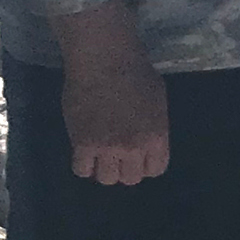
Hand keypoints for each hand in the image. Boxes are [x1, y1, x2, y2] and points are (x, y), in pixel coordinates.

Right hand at [51, 0, 169, 184]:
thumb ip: (153, 125)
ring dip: (103, 168)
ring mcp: (108, 148)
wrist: (105, 60)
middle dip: (125, 168)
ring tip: (100, 153)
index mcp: (157, 136)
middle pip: (131, 178)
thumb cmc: (136, 72)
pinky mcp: (82, 144)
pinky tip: (84, 151)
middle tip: (117, 154)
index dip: (146, 164)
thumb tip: (146, 137)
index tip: (138, 156)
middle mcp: (134, 147)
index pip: (155, 169)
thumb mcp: (157, 100)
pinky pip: (82, 170)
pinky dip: (83, 164)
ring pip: (106, 179)